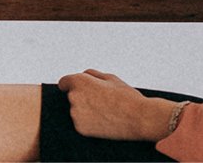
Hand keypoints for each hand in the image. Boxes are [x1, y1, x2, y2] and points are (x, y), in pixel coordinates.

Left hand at [57, 69, 179, 142]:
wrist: (139, 118)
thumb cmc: (126, 97)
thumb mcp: (110, 78)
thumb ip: (92, 74)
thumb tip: (83, 74)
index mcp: (79, 81)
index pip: (64, 82)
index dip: (71, 85)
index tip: (77, 89)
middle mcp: (74, 97)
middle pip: (72, 97)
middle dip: (82, 98)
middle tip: (100, 102)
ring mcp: (76, 114)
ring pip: (76, 111)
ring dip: (84, 111)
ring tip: (104, 112)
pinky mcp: (80, 128)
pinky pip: (81, 123)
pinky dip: (88, 123)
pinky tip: (103, 121)